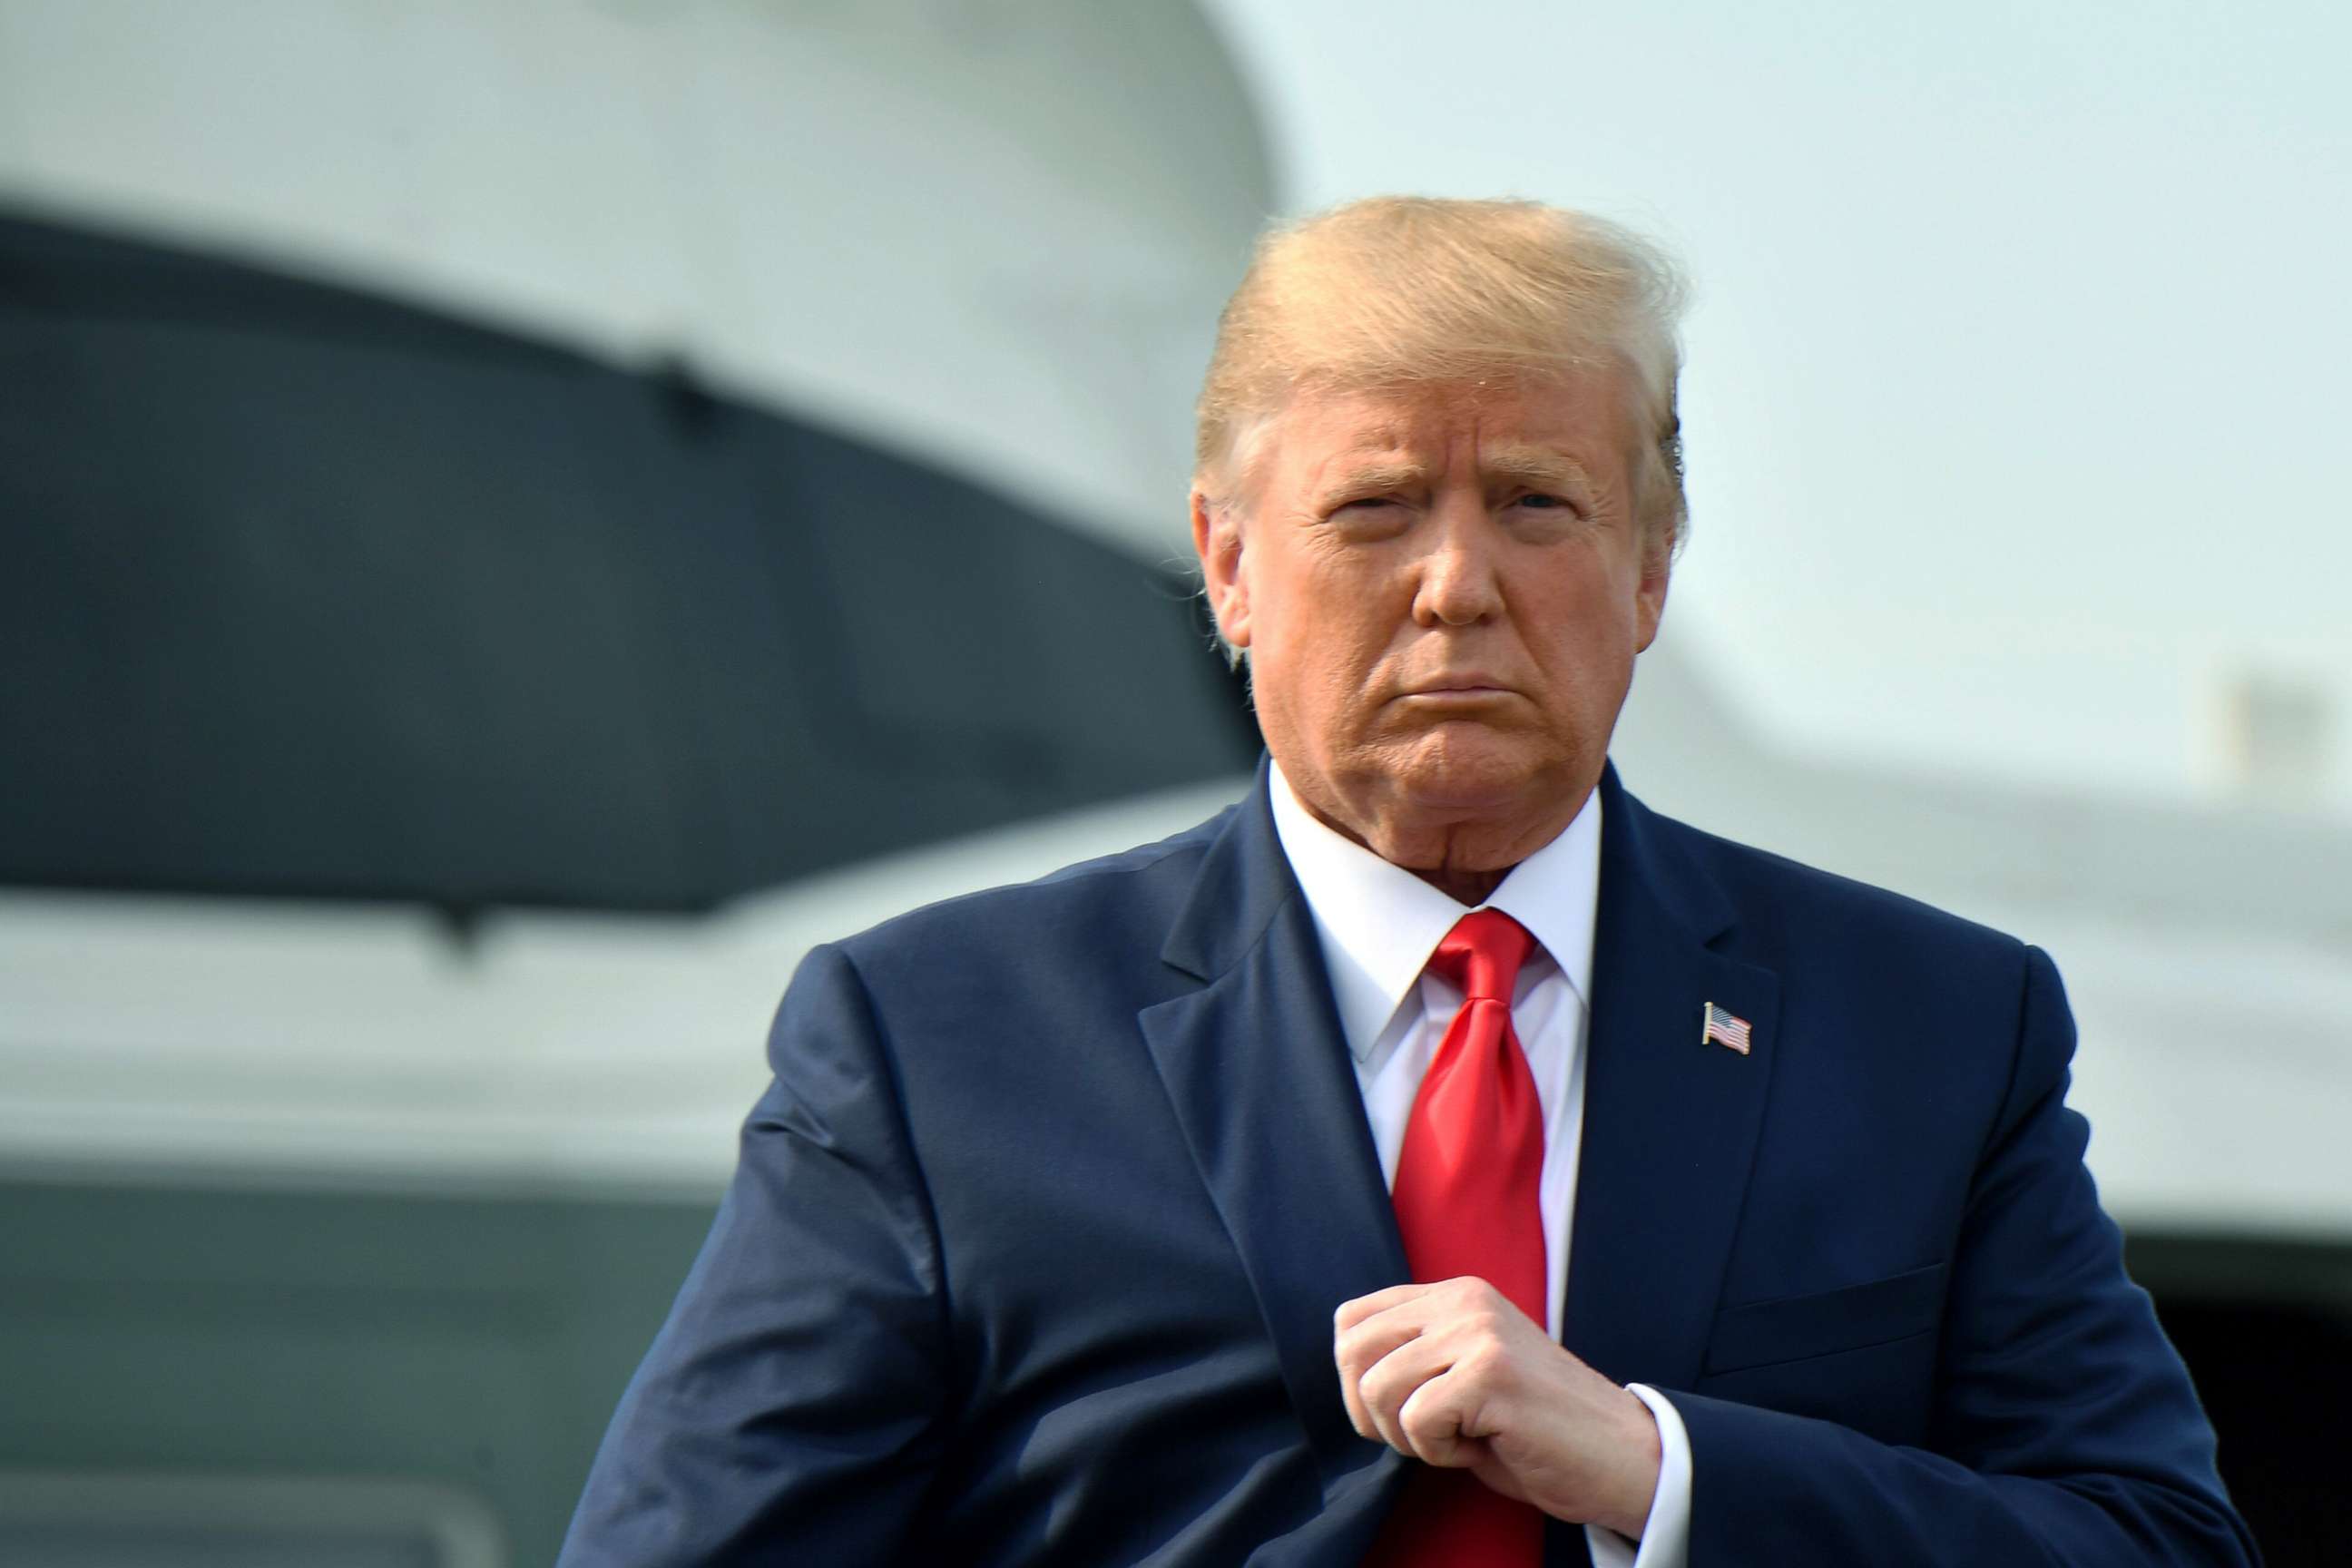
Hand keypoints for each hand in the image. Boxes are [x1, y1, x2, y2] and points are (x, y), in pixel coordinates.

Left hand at [1334, 1276, 1663, 1539]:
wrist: (1623, 1458)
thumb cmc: (1537, 1431)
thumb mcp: (1466, 1372)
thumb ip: (1416, 1356)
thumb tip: (1346, 1370)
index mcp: (1455, 1294)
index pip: (1352, 1319)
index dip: (1355, 1380)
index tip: (1395, 1414)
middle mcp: (1464, 1301)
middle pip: (1351, 1350)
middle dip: (1371, 1411)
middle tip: (1422, 1434)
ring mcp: (1479, 1332)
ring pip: (1378, 1387)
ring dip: (1409, 1436)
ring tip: (1461, 1439)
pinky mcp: (1490, 1373)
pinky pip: (1417, 1420)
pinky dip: (1440, 1452)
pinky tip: (1483, 1446)